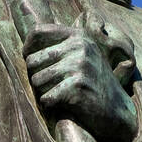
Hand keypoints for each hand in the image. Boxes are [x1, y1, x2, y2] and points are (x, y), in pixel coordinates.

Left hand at [23, 22, 136, 141]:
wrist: (116, 110)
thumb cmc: (93, 83)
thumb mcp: (83, 56)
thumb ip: (61, 47)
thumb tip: (26, 50)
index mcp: (79, 36)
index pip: (38, 31)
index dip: (27, 48)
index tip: (29, 60)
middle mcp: (79, 47)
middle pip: (33, 60)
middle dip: (36, 76)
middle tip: (51, 86)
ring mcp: (79, 66)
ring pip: (36, 80)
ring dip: (43, 92)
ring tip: (59, 95)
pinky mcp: (77, 87)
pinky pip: (45, 98)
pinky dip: (50, 105)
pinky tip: (62, 105)